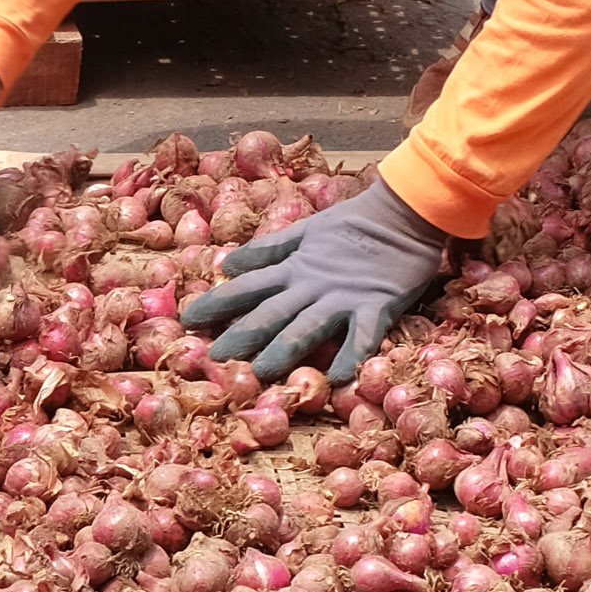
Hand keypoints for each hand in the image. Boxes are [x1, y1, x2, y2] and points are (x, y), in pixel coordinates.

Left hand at [180, 175, 454, 387]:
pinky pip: (362, 336)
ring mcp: (343, 297)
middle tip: (211, 361)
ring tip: (259, 373)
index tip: (187, 321)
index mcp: (293, 268)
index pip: (246, 288)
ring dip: (282, 350)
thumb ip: (268, 251)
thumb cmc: (354, 223)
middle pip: (268, 314)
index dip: (216, 303)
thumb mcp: (304, 231)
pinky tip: (336, 378)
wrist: (404, 212)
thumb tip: (227, 265)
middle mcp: (311, 285)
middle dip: (238, 337)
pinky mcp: (376, 306)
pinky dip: (351, 355)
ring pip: (306, 327)